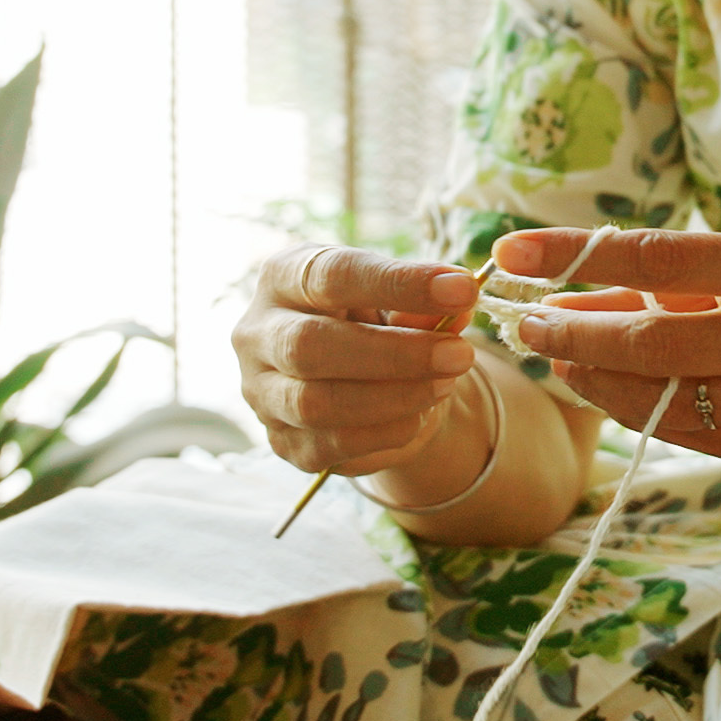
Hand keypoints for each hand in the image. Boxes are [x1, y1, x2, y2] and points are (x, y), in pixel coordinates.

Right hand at [232, 245, 482, 479]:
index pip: (333, 275)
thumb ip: (423, 301)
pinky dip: (384, 432)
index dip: (399, 283)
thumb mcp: (399, 301)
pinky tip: (419, 415)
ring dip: (392, 397)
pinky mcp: (282, 441)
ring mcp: (261, 391)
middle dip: (394, 353)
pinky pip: (329, 445)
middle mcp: (257, 332)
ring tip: (444, 384)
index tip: (462, 289)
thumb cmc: (374, 322)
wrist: (359, 378)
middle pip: (309, 344)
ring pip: (314, 402)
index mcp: (283, 276)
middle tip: (458, 354)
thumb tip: (458, 304)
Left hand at [496, 227, 720, 472]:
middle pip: (653, 342)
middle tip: (527, 322)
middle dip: (574, 332)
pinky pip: (691, 435)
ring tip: (561, 356)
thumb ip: (694, 274)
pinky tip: (610, 390)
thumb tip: (592, 288)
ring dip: (598, 379)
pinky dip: (642, 411)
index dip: (579, 256)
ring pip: (664, 399)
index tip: (516, 250)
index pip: (661, 258)